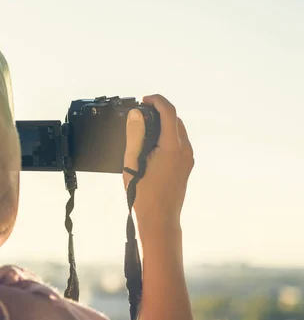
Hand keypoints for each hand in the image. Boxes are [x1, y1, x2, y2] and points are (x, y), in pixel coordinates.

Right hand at [123, 94, 193, 237]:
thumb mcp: (132, 162)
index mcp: (172, 147)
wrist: (160, 219)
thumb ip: (135, 135)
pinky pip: (178, 142)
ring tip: (142, 129)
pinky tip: (150, 145)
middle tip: (139, 114)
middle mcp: (184, 150)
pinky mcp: (186, 165)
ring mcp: (187, 158)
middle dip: (158, 111)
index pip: (169, 112)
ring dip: (162, 124)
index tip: (143, 100)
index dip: (156, 101)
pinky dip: (165, 136)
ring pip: (177, 130)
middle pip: (175, 119)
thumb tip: (136, 114)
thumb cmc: (144, 195)